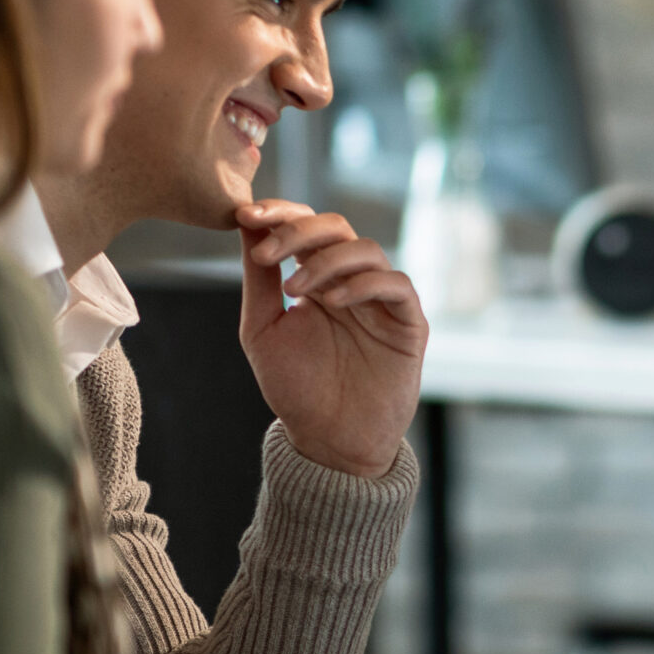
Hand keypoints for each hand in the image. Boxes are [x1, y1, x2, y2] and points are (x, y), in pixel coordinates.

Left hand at [235, 200, 427, 479]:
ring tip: (294, 289)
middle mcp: (351, 282)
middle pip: (336, 228)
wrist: (329, 440)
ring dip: (326, 260)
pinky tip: (333, 302)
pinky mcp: (409, 323)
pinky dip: (364, 284)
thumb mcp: (262, 329)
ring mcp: (382, 300)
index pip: (305, 227)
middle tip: (267, 252)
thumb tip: (246, 223)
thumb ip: (258, 279)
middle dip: (298, 231)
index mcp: (317, 278)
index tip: (244, 216)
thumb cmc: (296, 389)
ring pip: (366, 250)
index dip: (278, 213)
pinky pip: (396, 285)